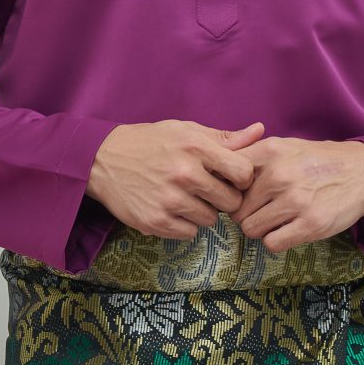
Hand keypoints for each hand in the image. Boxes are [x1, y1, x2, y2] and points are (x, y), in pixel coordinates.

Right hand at [88, 119, 268, 238]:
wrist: (103, 160)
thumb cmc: (150, 142)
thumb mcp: (185, 131)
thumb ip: (225, 137)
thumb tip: (260, 131)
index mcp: (195, 147)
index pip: (244, 173)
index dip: (241, 177)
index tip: (230, 176)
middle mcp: (184, 174)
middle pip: (231, 201)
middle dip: (224, 197)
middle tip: (207, 189)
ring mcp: (169, 200)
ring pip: (211, 220)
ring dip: (204, 212)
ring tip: (186, 197)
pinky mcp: (156, 222)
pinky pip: (190, 233)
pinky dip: (185, 225)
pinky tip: (172, 209)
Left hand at [230, 136, 363, 253]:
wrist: (362, 171)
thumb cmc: (318, 161)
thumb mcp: (284, 145)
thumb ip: (252, 153)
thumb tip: (218, 171)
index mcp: (270, 152)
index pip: (228, 178)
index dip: (229, 192)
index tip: (239, 197)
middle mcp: (280, 175)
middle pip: (237, 209)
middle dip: (246, 214)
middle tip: (262, 212)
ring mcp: (296, 201)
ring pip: (251, 229)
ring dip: (260, 229)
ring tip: (276, 221)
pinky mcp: (311, 224)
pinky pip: (272, 243)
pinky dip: (275, 241)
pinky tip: (287, 230)